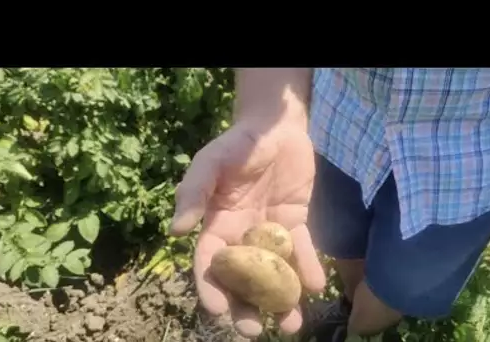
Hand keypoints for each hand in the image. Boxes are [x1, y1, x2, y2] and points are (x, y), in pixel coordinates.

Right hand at [170, 117, 325, 336]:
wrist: (275, 128)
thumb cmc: (237, 144)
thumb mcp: (210, 163)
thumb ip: (193, 192)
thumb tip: (175, 232)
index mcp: (216, 225)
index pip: (210, 264)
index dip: (211, 288)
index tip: (218, 311)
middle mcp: (242, 236)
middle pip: (242, 279)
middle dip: (246, 307)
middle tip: (254, 330)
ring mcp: (271, 233)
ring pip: (274, 273)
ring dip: (282, 300)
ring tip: (291, 324)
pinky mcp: (296, 224)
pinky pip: (302, 251)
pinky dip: (308, 269)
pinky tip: (314, 285)